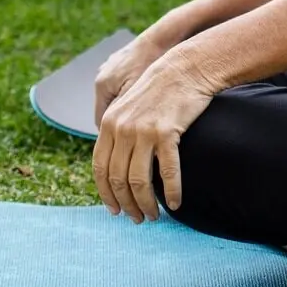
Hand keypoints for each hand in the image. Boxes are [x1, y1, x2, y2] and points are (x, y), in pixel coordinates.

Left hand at [92, 49, 218, 222]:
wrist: (187, 68)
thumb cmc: (161, 89)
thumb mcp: (129, 105)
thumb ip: (118, 131)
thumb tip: (115, 164)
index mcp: (109, 123)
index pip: (99, 168)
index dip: (105, 193)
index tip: (115, 209)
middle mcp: (122, 129)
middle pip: (118, 179)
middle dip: (126, 204)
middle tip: (137, 218)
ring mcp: (144, 132)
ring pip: (139, 181)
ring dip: (146, 204)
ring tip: (153, 215)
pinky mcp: (167, 133)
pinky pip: (167, 172)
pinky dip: (171, 192)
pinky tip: (175, 202)